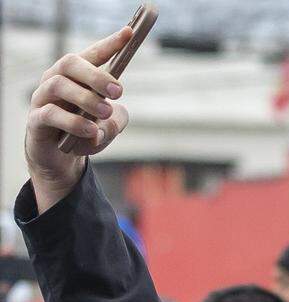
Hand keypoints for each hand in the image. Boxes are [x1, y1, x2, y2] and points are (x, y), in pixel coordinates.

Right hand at [25, 27, 132, 212]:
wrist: (60, 159)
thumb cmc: (86, 133)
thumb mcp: (110, 127)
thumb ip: (117, 120)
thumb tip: (111, 118)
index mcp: (76, 77)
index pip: (92, 54)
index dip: (110, 43)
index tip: (129, 33)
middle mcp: (56, 80)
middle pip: (70, 63)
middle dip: (97, 75)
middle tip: (119, 91)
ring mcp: (43, 98)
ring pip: (59, 85)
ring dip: (86, 98)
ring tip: (105, 112)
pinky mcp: (36, 120)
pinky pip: (51, 114)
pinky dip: (74, 123)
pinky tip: (92, 132)